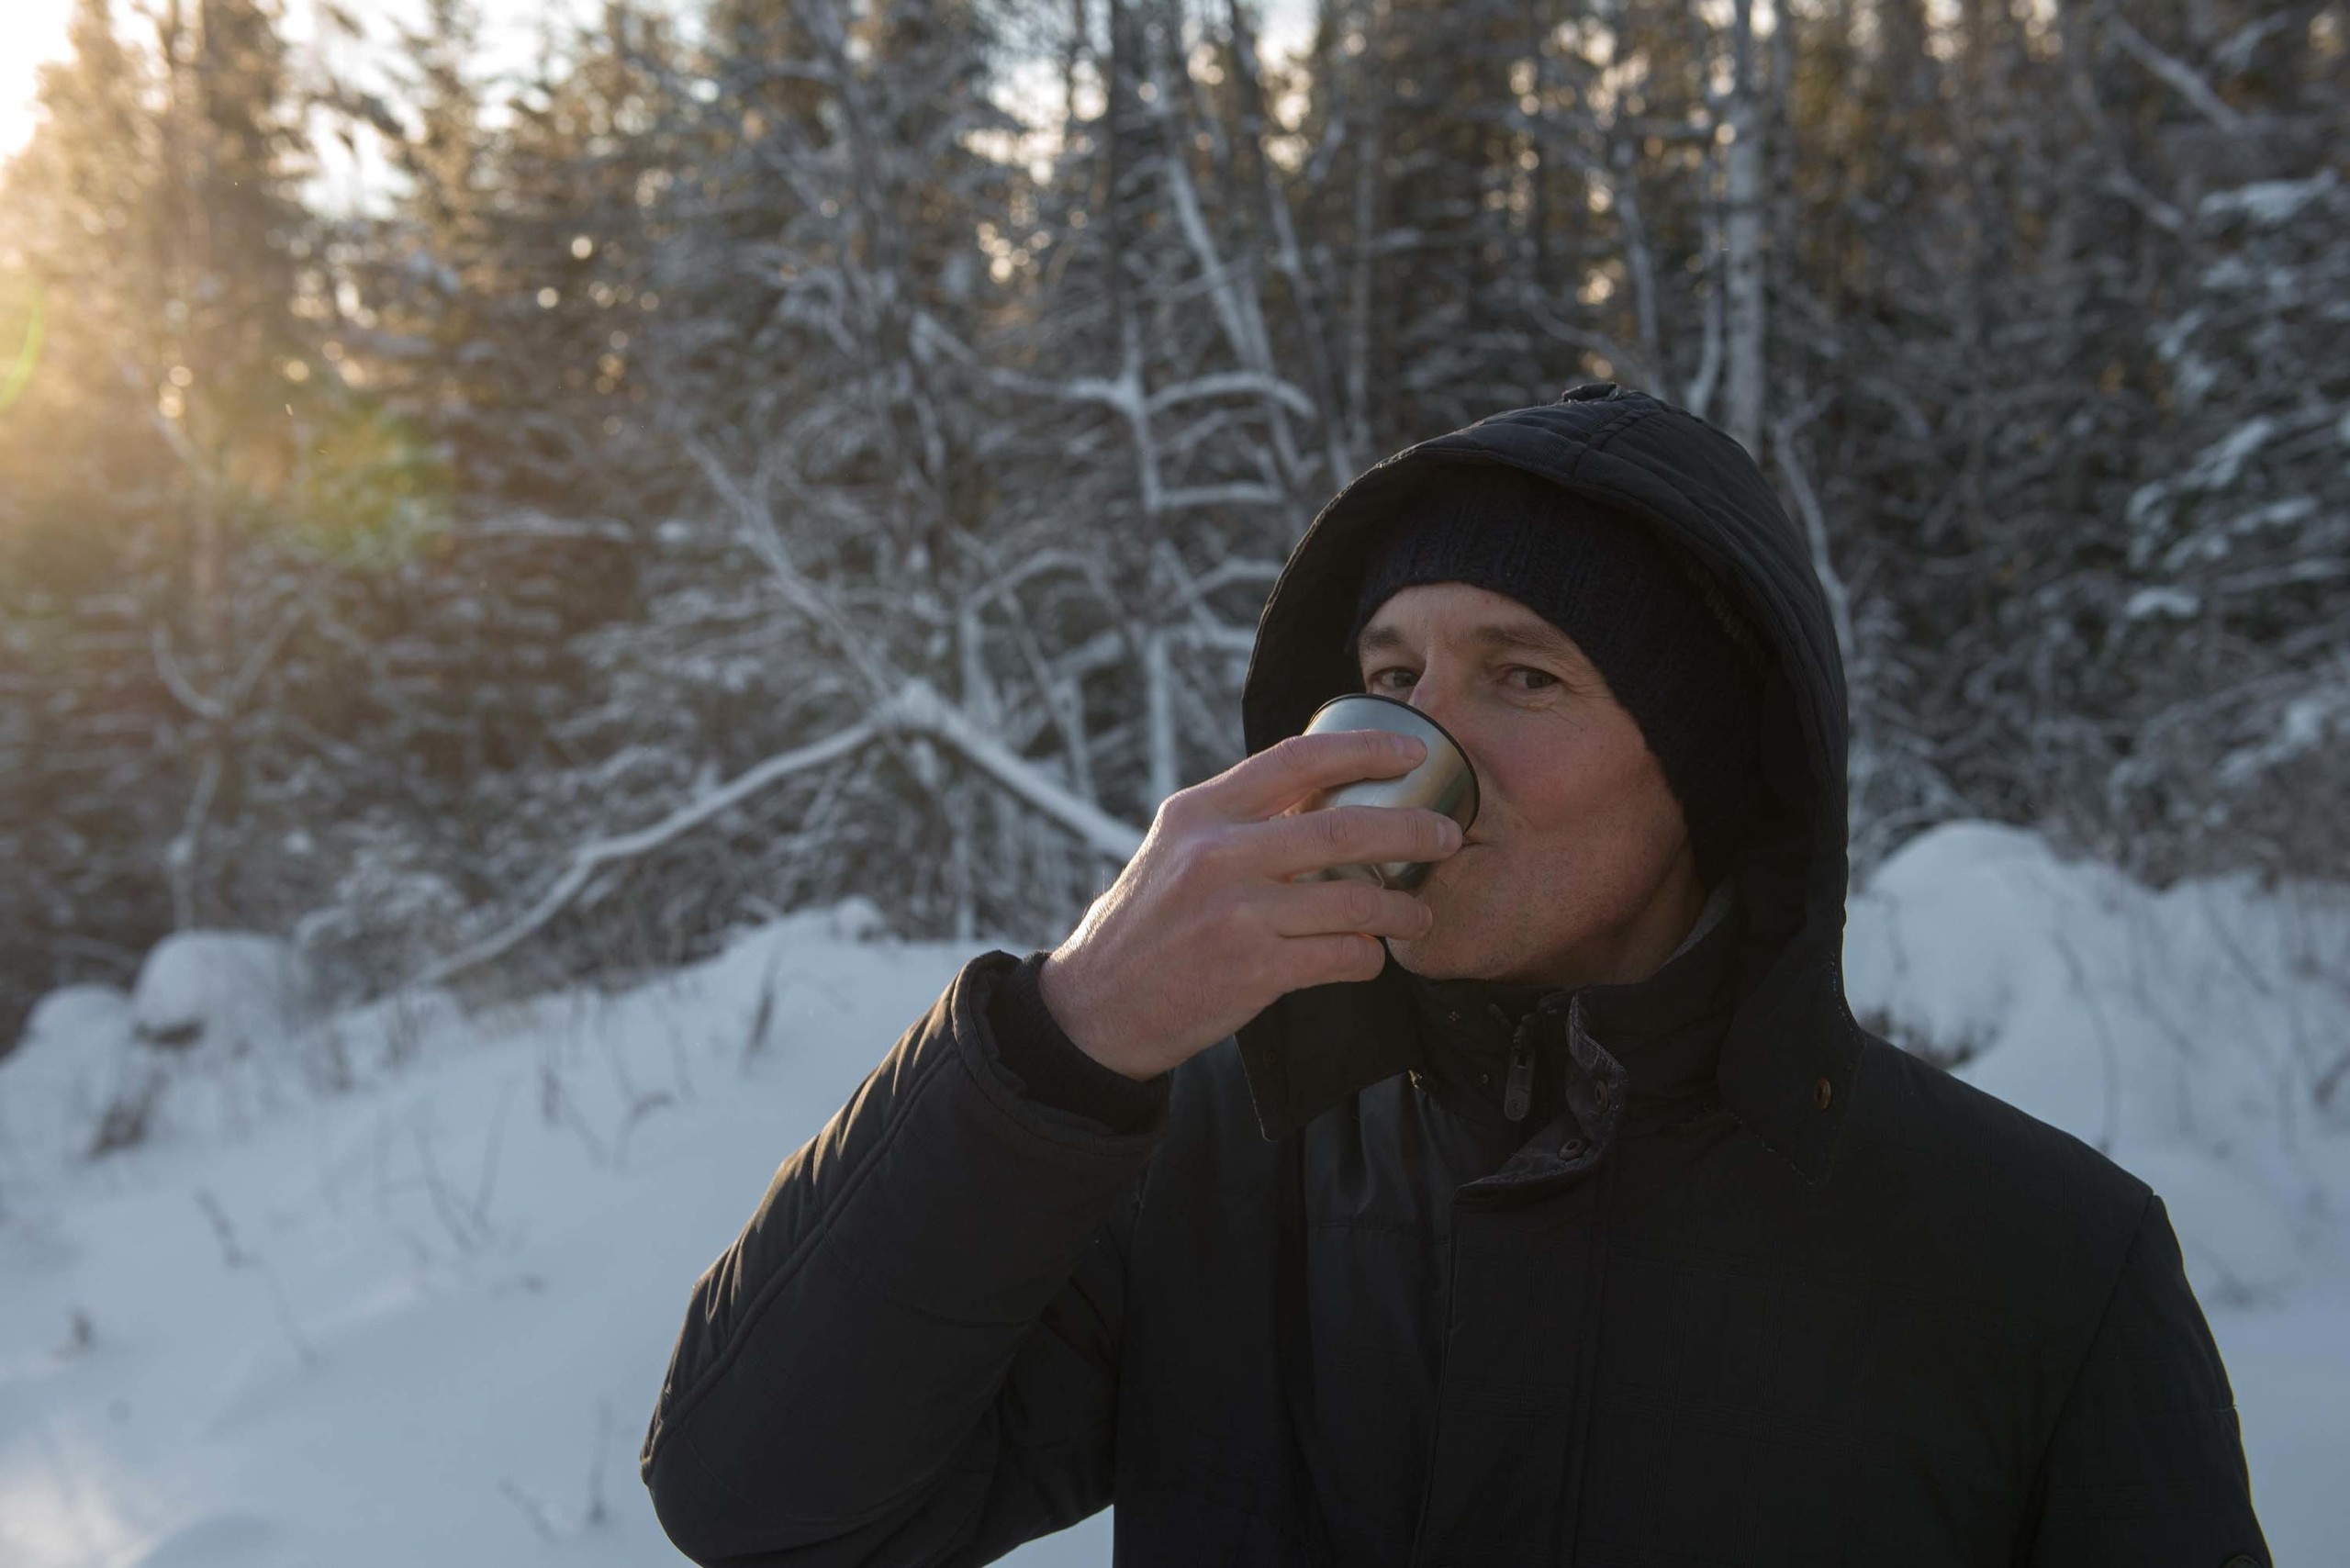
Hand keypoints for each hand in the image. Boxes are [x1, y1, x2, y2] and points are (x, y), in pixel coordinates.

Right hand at [1037, 728, 1462, 1080]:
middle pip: (1345, 827)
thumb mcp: (1178, 850)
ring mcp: (1236, 913)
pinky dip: (1369, 957)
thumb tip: (1325, 793)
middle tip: (1446, 836)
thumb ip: (1240, 822)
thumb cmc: (1149, 925)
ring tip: (1416, 914)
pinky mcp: (1253, 969)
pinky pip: (1343, 955)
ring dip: (1401, 909)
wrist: (1097, 1006)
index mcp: (1202, 812)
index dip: (1364, 748)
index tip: (1413, 751)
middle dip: (1413, 830)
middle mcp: (1218, 853)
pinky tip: (1370, 957)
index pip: (1296, 759)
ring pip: (1356, 898)